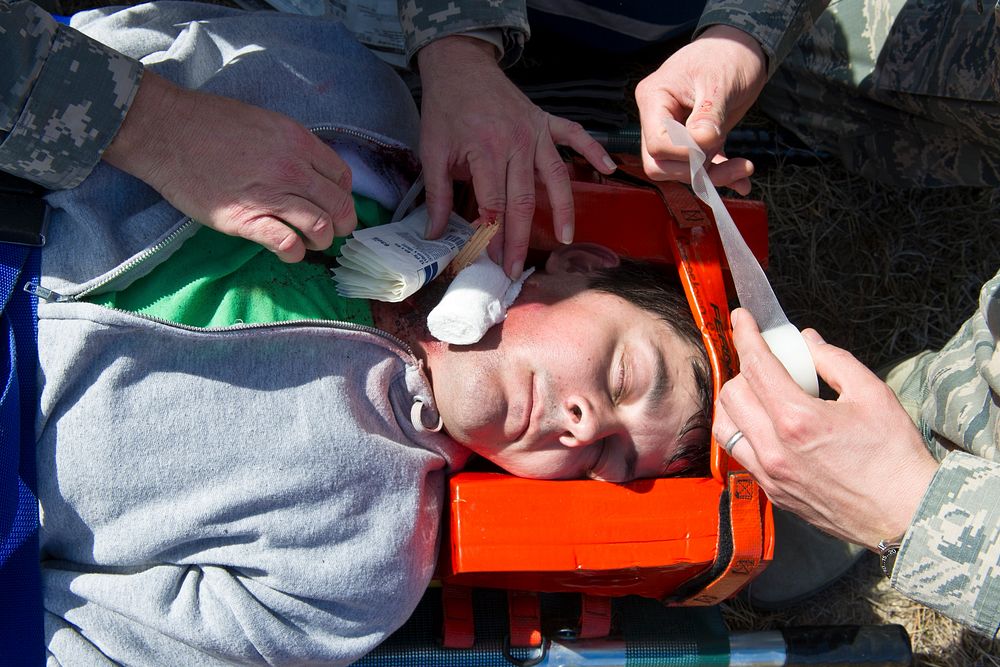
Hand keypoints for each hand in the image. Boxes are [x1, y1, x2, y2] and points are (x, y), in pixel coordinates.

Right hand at [103, 72, 355, 261]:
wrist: (166, 131)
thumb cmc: (209, 123)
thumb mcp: (265, 122)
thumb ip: (292, 146)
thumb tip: (311, 170)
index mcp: (298, 142)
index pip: (342, 178)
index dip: (341, 194)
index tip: (330, 202)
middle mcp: (292, 169)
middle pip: (339, 206)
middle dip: (341, 224)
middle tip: (329, 230)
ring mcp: (270, 195)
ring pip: (321, 228)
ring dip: (321, 241)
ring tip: (308, 242)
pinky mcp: (245, 220)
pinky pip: (287, 244)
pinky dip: (294, 253)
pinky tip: (288, 250)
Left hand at [417, 36, 615, 278]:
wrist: (459, 65)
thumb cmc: (445, 110)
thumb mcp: (432, 151)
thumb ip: (436, 195)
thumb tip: (433, 234)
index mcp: (485, 151)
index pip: (493, 203)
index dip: (491, 234)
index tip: (490, 259)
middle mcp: (515, 143)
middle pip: (523, 199)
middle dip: (520, 238)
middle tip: (516, 267)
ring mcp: (535, 131)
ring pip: (555, 176)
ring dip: (562, 208)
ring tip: (566, 238)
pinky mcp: (545, 121)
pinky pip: (574, 135)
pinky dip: (593, 149)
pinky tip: (607, 169)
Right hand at [634, 25, 767, 194]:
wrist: (741, 49)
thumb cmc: (727, 55)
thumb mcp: (720, 82)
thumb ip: (708, 114)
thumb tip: (702, 144)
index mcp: (655, 99)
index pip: (657, 143)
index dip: (684, 153)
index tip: (714, 142)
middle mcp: (657, 118)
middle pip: (660, 164)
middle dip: (695, 171)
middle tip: (732, 166)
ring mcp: (673, 132)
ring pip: (679, 171)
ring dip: (712, 176)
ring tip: (744, 168)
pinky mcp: (692, 141)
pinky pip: (699, 166)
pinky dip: (720, 174)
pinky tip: (742, 180)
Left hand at [712, 309, 938, 548]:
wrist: (906, 514)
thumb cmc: (895, 457)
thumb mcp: (872, 394)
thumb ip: (833, 361)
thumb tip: (807, 342)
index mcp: (797, 420)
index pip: (756, 366)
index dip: (745, 335)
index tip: (741, 318)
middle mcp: (774, 449)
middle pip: (732, 395)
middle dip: (743, 370)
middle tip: (765, 363)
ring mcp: (770, 475)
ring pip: (725, 427)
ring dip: (735, 403)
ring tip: (759, 393)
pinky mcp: (773, 492)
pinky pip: (740, 454)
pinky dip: (743, 432)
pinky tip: (765, 425)